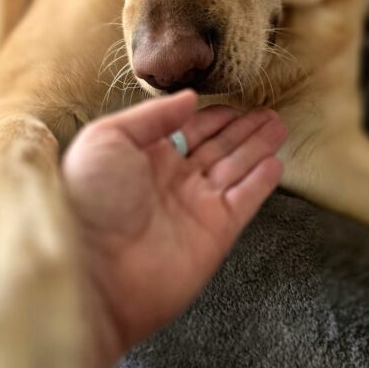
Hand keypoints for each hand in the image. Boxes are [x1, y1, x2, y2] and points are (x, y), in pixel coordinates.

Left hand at [62, 90, 286, 367]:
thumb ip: (151, 116)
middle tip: (269, 112)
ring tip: (280, 126)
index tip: (237, 103)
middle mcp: (172, 181)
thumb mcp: (107, 138)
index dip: (213, 117)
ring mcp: (195, 207)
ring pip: (235, 169)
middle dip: (243, 130)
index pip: (188, 130)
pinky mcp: (215, 233)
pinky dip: (261, 182)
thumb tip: (190, 98)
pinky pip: (244, 200)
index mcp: (144, 157)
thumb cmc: (88, 197)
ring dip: (258, 148)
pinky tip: (275, 162)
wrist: (92, 269)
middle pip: (217, 148)